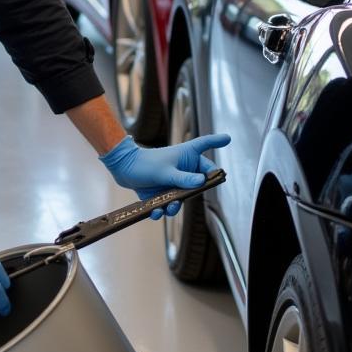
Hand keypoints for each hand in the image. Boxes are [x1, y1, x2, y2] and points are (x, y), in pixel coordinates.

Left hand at [99, 133, 230, 217]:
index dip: (216, 141)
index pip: (205, 144)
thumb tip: (201, 182)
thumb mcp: (165, 172)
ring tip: (166, 209)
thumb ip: (183, 178)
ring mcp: (174, 181)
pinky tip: (155, 213)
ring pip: (184, 198)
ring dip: (175, 206)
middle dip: (192, 193)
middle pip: (199, 182)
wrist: (123, 169)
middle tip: (183, 198)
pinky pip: (168, 205)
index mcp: (186, 155)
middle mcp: (183, 168)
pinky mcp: (163, 192)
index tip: (228, 138)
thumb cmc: (144, 163)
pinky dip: (163, 210)